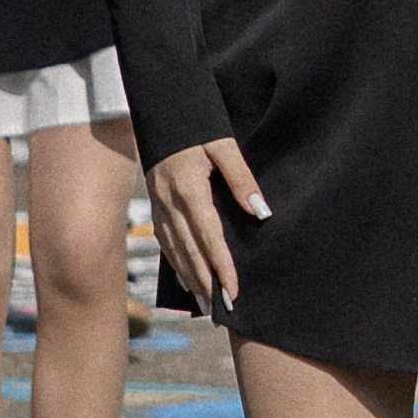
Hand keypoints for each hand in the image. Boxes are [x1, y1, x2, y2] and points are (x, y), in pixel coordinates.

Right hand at [147, 136, 270, 313]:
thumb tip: (261, 213)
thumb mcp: (224, 146)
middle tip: (223, 309)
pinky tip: (186, 277)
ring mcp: (159, 204)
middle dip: (206, 281)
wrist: (161, 109)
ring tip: (206, 302)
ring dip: (191, 277)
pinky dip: (176, 262)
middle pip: (189, 250)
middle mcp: (169, 202)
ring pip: (175, 249)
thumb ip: (242, 180)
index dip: (221, 265)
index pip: (208, 236)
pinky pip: (165, 239)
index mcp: (188, 189)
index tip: (234, 289)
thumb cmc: (198, 124)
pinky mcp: (155, 203)